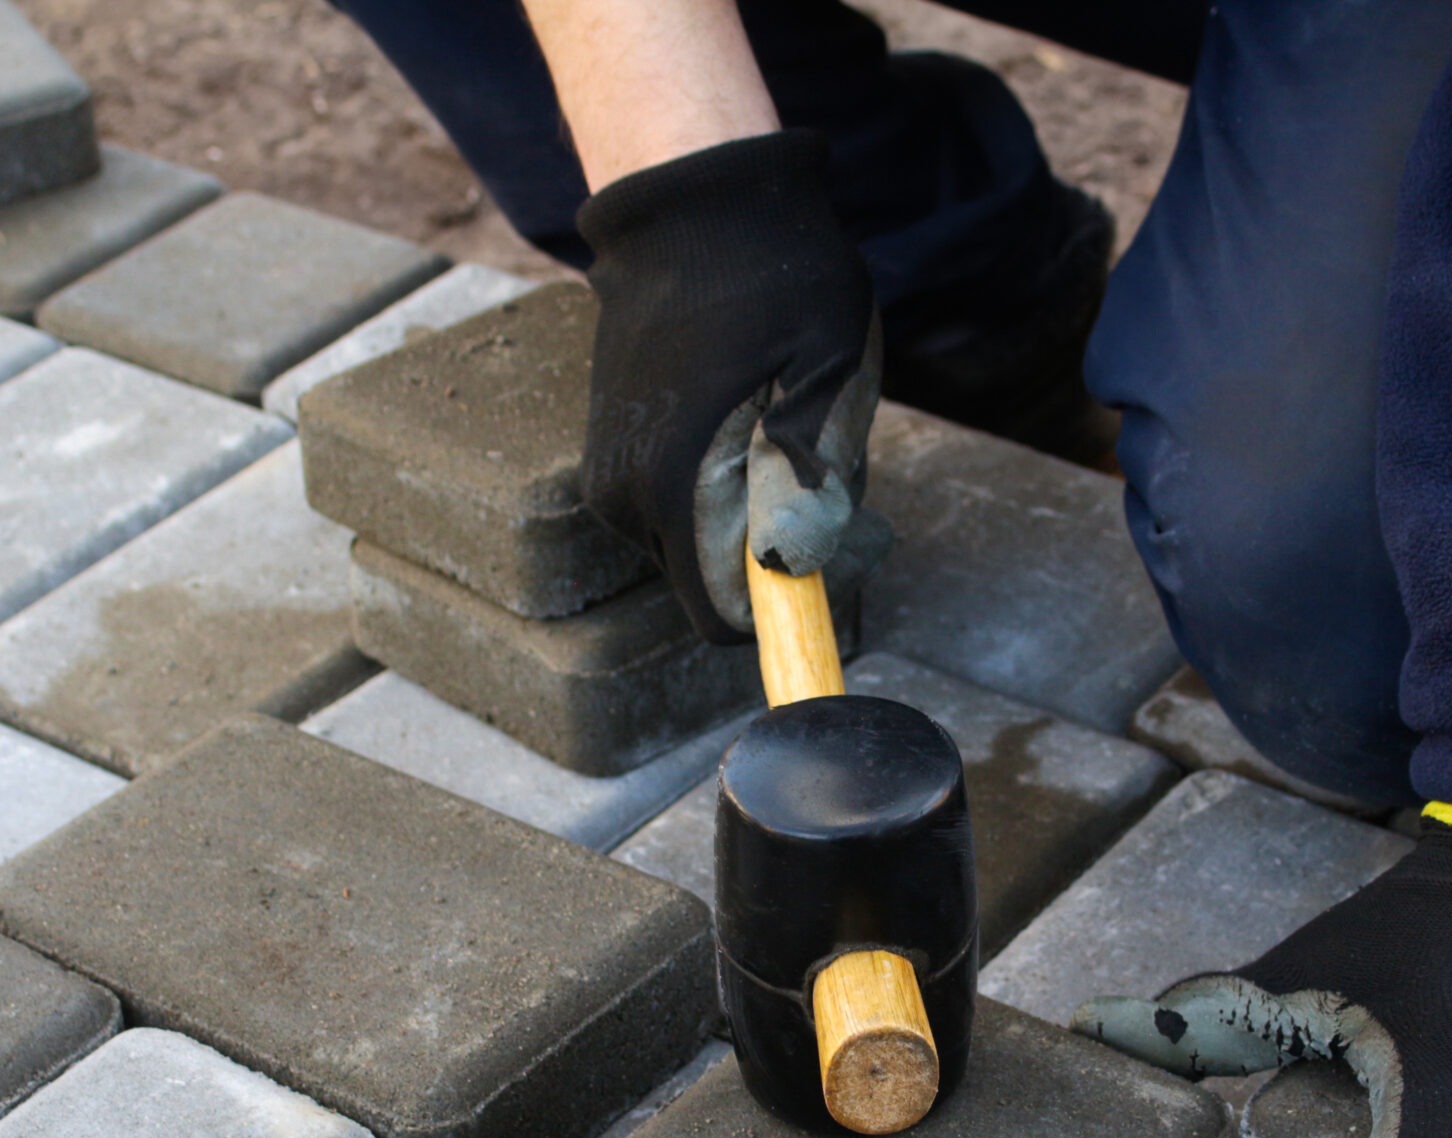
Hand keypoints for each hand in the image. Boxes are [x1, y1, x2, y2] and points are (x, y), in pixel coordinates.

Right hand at [577, 130, 884, 641]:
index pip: (728, 617)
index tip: (839, 534)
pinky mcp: (616, 455)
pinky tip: (754, 404)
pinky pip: (688, 505)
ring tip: (787, 410)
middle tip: (826, 449)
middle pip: (723, 582)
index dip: (793, 601)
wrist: (695, 205)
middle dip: (785, 543)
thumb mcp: (828, 368)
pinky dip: (732, 479)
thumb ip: (810, 474)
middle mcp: (625, 498)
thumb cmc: (776, 277)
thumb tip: (789, 566)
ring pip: (709, 542)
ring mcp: (612, 476)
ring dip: (762, 505)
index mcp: (673, 486)